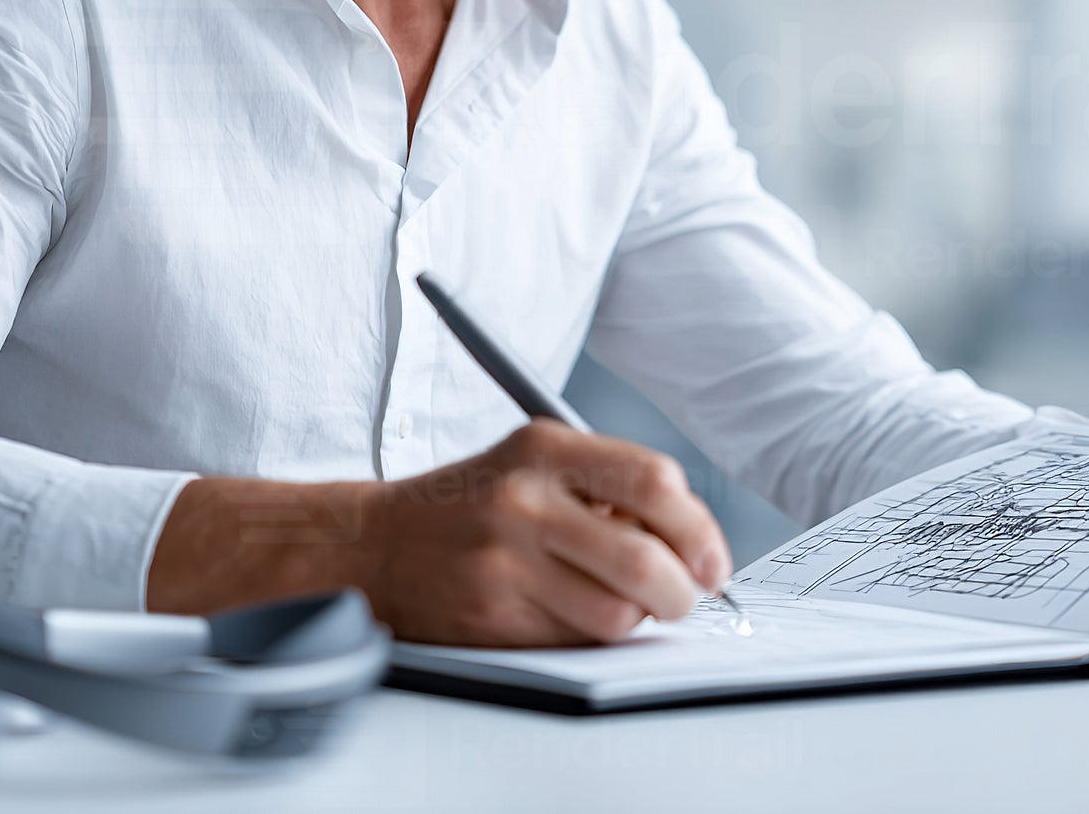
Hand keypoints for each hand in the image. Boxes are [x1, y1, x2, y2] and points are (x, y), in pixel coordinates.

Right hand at [367, 419, 731, 645]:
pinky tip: (570, 609)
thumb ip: (610, 486)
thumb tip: (693, 543)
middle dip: (682, 590)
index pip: (652, 480)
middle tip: (685, 595)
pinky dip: (591, 635)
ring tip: (617, 599)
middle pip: (643, 559)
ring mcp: (503, 562)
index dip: (698, 528)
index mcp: (543, 447)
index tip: (711, 559)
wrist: (376, 544)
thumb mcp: (535, 461)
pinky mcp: (491, 617)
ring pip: (616, 613)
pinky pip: (575, 641)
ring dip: (635, 617)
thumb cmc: (475, 501)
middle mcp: (523, 500)